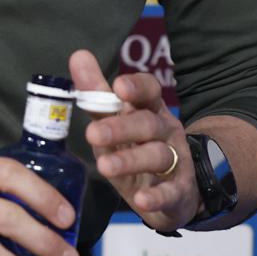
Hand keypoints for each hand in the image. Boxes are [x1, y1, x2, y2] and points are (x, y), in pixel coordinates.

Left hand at [69, 49, 196, 232]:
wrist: (176, 191)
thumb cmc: (138, 148)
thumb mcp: (116, 121)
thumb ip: (98, 94)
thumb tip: (78, 55)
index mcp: (151, 110)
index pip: (149, 90)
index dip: (136, 87)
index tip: (117, 87)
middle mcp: (166, 131)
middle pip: (147, 123)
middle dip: (121, 127)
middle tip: (92, 133)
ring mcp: (175, 161)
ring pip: (157, 155)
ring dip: (131, 160)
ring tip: (105, 166)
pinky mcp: (179, 191)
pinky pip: (170, 193)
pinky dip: (157, 197)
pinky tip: (142, 200)